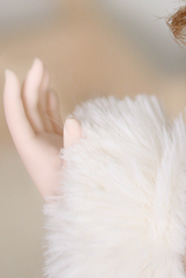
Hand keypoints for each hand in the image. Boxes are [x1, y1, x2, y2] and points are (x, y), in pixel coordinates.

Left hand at [3, 59, 81, 198]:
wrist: (83, 214)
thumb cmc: (78, 195)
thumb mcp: (78, 171)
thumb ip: (75, 145)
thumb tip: (72, 120)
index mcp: (34, 153)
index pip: (17, 120)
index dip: (12, 96)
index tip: (11, 74)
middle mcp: (36, 147)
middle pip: (28, 112)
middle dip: (30, 86)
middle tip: (38, 62)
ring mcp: (46, 146)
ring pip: (38, 114)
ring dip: (39, 92)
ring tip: (43, 70)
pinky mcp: (57, 147)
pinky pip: (49, 121)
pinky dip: (49, 105)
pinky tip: (50, 92)